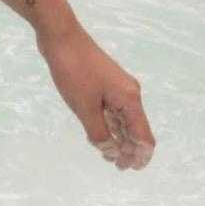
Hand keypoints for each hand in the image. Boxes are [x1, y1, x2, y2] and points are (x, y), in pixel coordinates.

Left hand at [35, 21, 154, 170]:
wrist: (60, 36)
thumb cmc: (73, 70)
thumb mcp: (84, 106)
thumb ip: (98, 132)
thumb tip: (111, 151)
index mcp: (130, 99)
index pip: (144, 136)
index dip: (139, 155)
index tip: (128, 169)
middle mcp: (128, 93)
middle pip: (135, 129)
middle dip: (128, 149)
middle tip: (116, 166)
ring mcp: (116, 87)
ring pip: (122, 120)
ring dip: (117, 138)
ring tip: (107, 155)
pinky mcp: (103, 83)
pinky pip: (111, 110)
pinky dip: (108, 124)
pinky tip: (99, 135)